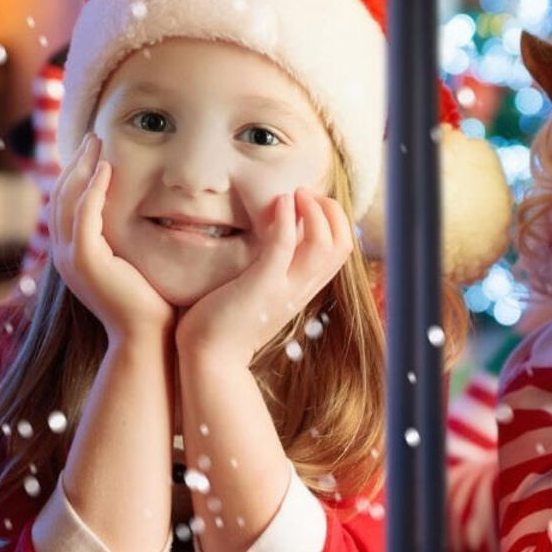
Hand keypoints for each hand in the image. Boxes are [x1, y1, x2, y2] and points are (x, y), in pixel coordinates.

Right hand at [50, 134, 174, 342]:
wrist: (147, 339)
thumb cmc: (150, 305)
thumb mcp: (136, 264)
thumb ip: (131, 242)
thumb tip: (149, 218)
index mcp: (75, 256)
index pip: (67, 206)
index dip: (78, 175)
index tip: (94, 151)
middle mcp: (65, 256)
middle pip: (61, 197)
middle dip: (75, 163)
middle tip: (92, 136)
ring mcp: (71, 258)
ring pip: (67, 200)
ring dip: (82, 167)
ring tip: (96, 142)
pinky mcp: (84, 260)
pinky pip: (83, 215)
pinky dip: (92, 189)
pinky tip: (105, 168)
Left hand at [175, 188, 351, 368]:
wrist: (209, 358)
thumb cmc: (226, 321)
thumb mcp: (260, 291)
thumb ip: (274, 267)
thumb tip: (276, 233)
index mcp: (303, 289)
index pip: (341, 251)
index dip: (334, 220)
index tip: (311, 202)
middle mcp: (301, 289)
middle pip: (342, 245)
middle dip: (331, 211)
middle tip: (308, 193)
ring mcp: (284, 289)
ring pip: (324, 245)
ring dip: (314, 211)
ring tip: (296, 194)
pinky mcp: (262, 287)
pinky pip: (284, 247)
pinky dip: (287, 219)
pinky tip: (280, 202)